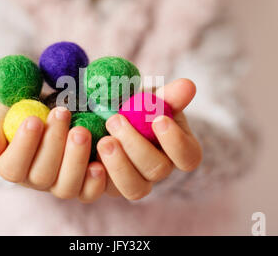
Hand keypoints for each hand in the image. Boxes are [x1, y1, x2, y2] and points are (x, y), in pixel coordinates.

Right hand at [0, 103, 106, 202]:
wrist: (64, 104)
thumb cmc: (32, 106)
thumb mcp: (8, 108)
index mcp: (13, 165)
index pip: (12, 167)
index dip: (22, 146)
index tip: (33, 119)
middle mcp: (36, 180)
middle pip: (41, 175)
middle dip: (52, 143)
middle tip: (62, 113)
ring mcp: (61, 185)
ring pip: (66, 186)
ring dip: (74, 159)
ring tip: (81, 131)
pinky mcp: (86, 185)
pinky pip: (89, 192)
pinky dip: (95, 180)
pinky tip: (98, 160)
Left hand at [97, 78, 201, 199]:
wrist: (102, 114)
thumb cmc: (133, 105)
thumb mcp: (149, 97)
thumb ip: (167, 95)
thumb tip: (188, 86)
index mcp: (176, 149)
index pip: (188, 156)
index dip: (176, 142)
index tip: (159, 119)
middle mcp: (156, 170)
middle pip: (157, 171)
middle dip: (136, 146)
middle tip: (114, 120)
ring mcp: (132, 182)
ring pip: (133, 189)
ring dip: (118, 165)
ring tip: (103, 140)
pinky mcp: (105, 187)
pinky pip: (102, 193)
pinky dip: (93, 177)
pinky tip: (89, 159)